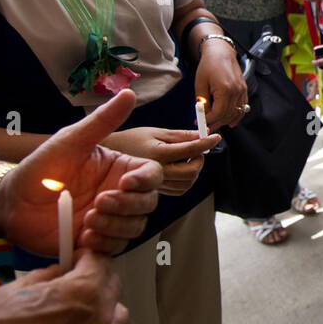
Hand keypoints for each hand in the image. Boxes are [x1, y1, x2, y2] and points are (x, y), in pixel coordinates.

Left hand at [0, 89, 163, 256]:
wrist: (12, 202)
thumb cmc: (42, 167)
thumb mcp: (72, 141)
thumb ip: (102, 121)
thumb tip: (129, 93)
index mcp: (120, 169)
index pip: (152, 175)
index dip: (145, 181)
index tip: (125, 183)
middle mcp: (121, 194)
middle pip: (148, 203)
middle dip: (127, 206)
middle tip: (98, 202)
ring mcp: (110, 220)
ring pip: (135, 227)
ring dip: (115, 226)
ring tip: (87, 221)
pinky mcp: (97, 242)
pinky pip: (116, 248)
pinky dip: (104, 244)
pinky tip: (83, 237)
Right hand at [0, 252, 127, 323]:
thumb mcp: (13, 292)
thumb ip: (43, 277)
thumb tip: (56, 273)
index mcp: (84, 292)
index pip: (101, 261)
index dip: (86, 256)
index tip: (74, 259)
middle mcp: (100, 318)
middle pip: (111, 287)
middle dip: (94, 279)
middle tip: (70, 282)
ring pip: (115, 316)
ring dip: (101, 307)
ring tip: (74, 310)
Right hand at [102, 127, 219, 194]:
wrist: (106, 157)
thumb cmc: (131, 139)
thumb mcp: (155, 132)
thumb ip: (180, 135)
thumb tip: (203, 133)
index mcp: (157, 154)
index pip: (190, 149)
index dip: (206, 143)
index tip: (216, 137)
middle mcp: (157, 172)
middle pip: (191, 172)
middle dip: (200, 159)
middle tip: (198, 149)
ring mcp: (156, 185)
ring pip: (187, 183)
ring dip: (194, 170)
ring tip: (189, 158)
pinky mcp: (156, 191)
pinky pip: (178, 189)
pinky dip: (185, 180)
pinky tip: (180, 167)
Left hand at [194, 36, 248, 129]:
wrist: (220, 52)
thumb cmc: (209, 65)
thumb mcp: (200, 83)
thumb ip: (202, 101)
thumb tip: (203, 114)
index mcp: (225, 89)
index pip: (218, 113)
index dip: (209, 120)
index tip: (201, 122)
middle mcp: (236, 91)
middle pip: (228, 115)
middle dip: (216, 123)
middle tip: (206, 127)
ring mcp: (242, 91)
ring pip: (236, 113)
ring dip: (225, 121)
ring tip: (215, 124)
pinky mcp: (244, 90)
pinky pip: (243, 107)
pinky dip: (237, 116)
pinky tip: (231, 122)